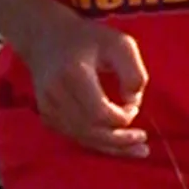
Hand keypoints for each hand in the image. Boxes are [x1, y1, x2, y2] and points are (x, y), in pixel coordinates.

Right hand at [15, 9, 150, 157]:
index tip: (134, 106)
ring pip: (83, 138)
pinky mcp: (47, 116)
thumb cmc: (88, 39)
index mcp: (73, 74)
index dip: (122, 117)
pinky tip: (116, 145)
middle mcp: (55, 94)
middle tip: (143, 144)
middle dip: (120, 140)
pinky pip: (75, 137)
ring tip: (137, 151)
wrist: (45, 38)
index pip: (100, 112)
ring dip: (111, 147)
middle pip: (91, 131)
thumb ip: (133, 72)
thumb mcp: (120, 44)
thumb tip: (133, 102)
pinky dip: (97, 143)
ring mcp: (48, 107)